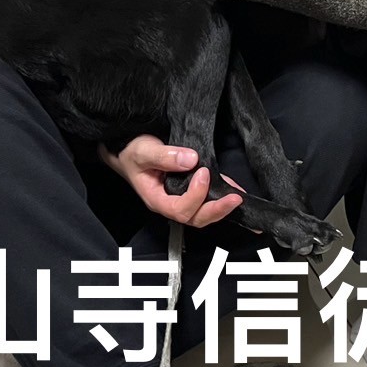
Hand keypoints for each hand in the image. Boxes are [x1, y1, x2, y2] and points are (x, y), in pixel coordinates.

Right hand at [99, 136, 243, 226]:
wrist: (128, 149)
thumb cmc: (132, 152)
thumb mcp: (143, 151)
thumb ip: (164, 156)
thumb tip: (190, 159)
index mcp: (156, 199)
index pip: (179, 209)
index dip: (195, 195)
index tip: (203, 173)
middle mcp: (169, 202)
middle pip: (195, 217)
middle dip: (216, 210)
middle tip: (234, 198)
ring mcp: (179, 197)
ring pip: (202, 212)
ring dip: (221, 207)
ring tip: (237, 197)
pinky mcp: (188, 189)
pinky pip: (206, 199)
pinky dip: (221, 195)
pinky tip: (233, 189)